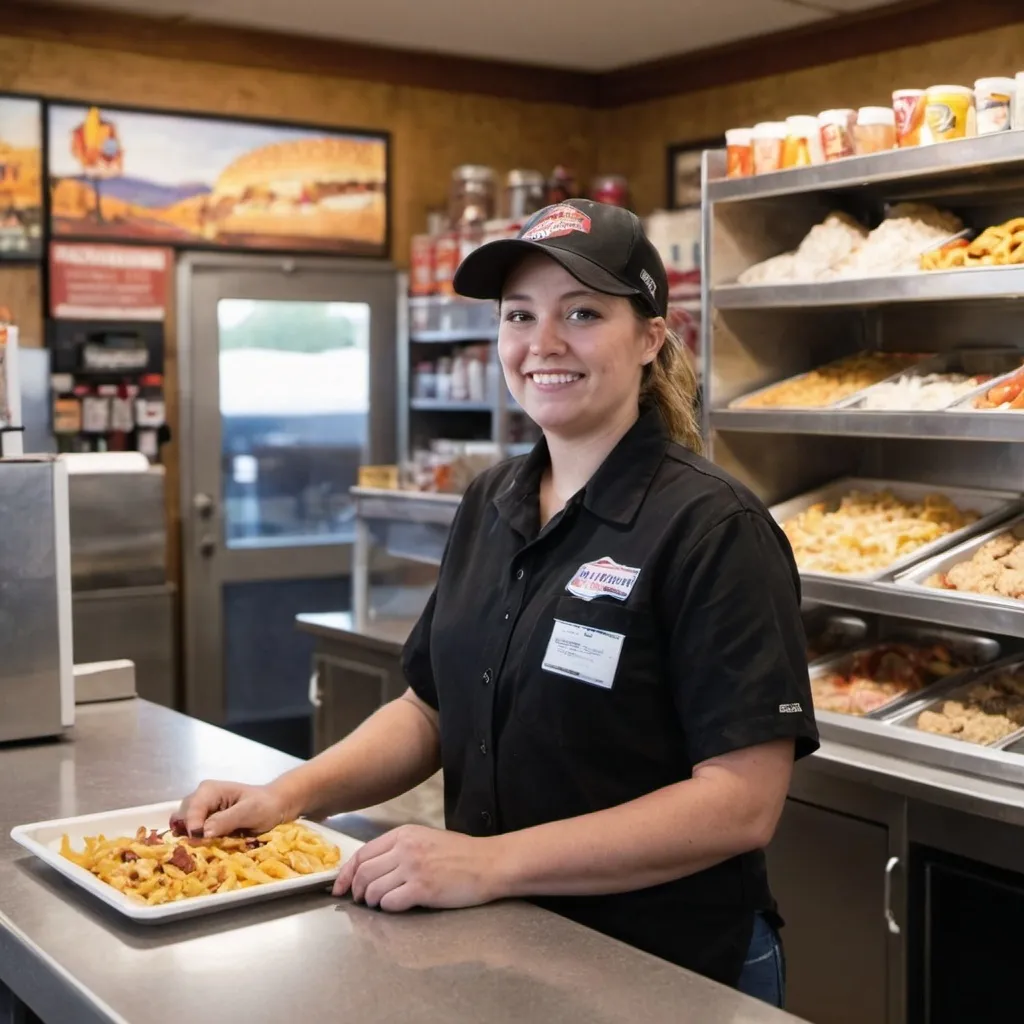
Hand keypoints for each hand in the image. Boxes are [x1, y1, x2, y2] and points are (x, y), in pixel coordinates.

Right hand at [172, 779, 293, 838]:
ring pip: (182, 828)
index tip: (201, 843)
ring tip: (205, 849)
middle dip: (189, 835)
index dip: (193, 828)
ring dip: (191, 840)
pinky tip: (207, 848)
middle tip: (202, 849)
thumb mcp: (249, 811)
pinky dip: (195, 843)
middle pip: (182, 819)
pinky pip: (190, 835)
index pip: (191, 811)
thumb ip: (226, 820)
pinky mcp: (203, 823)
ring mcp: (200, 811)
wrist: (274, 806)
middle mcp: (199, 798)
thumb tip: (202, 833)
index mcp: (209, 790)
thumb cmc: (264, 806)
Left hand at [333, 825, 504, 911]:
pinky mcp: (422, 889)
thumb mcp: (427, 838)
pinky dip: (388, 908)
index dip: (346, 873)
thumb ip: (400, 848)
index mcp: (405, 834)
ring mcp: (413, 868)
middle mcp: (405, 849)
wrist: (489, 864)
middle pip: (364, 872)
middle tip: (360, 900)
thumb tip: (373, 867)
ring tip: (380, 905)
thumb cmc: (462, 853)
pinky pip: (390, 903)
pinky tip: (397, 907)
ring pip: (374, 890)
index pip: (362, 853)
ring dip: (372, 902)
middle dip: (356, 890)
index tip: (340, 887)